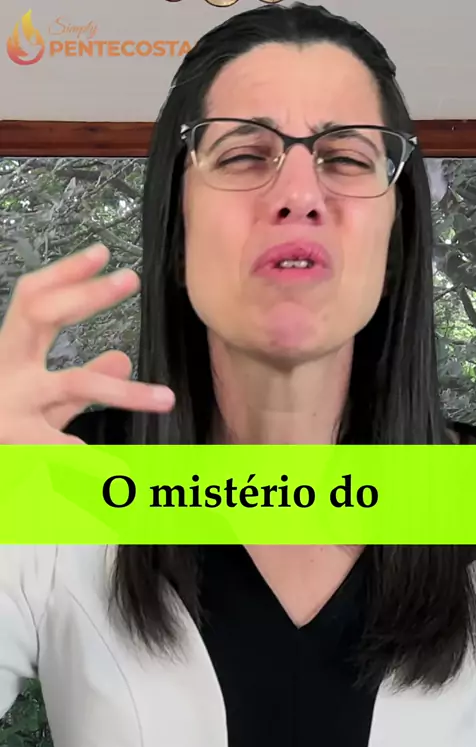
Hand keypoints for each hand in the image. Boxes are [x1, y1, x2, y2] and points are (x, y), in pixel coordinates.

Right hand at [0, 244, 174, 443]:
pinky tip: (117, 470)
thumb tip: (121, 358)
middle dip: (85, 295)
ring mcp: (9, 404)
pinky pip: (59, 447)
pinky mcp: (14, 442)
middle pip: (41, 315)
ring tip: (167, 398)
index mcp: (12, 355)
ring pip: (73, 384)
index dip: (64, 273)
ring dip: (125, 392)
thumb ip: (82, 379)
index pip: (33, 299)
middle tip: (130, 279)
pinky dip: (89, 461)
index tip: (101, 252)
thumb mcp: (46, 401)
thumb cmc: (8, 425)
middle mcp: (7, 370)